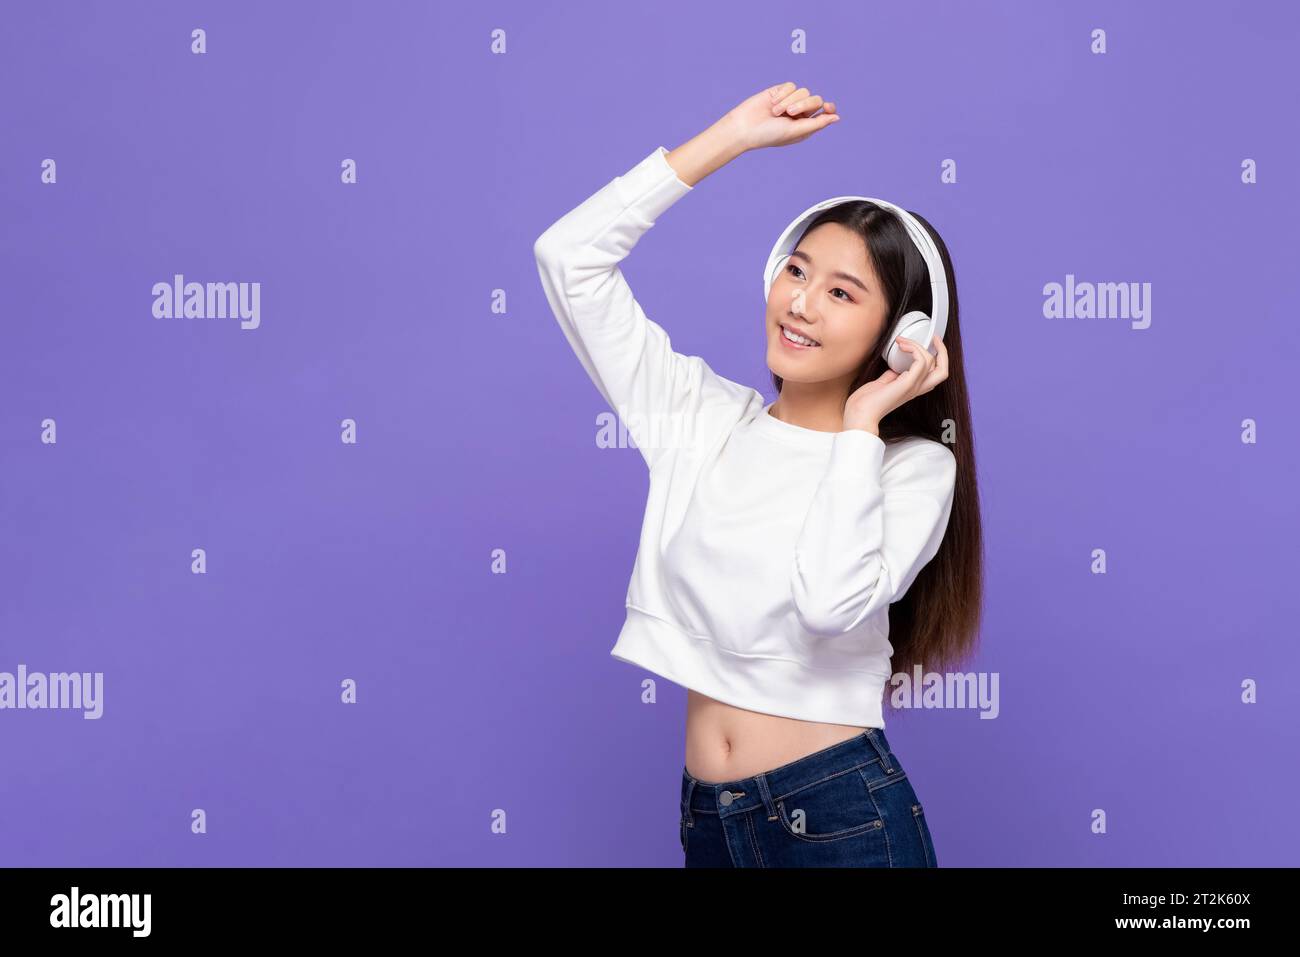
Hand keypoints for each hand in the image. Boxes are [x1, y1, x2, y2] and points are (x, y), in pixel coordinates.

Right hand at [722, 81, 840, 152]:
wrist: (744, 127)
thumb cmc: (769, 135)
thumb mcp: (795, 131)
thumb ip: (816, 124)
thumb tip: (837, 117)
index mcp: (805, 126)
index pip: (824, 113)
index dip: (828, 108)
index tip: (827, 106)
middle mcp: (800, 113)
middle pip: (815, 99)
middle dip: (804, 104)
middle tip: (789, 113)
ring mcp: (789, 101)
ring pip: (803, 91)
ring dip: (789, 101)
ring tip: (776, 112)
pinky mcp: (779, 92)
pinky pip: (791, 86)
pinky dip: (783, 94)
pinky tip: (772, 102)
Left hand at [843, 335, 948, 432]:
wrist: (860, 414)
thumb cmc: (866, 402)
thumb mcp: (883, 384)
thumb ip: (892, 375)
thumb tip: (895, 366)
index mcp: (913, 389)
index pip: (936, 374)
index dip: (937, 357)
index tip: (930, 342)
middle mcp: (917, 388)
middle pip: (943, 370)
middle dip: (942, 351)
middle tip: (934, 337)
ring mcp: (914, 387)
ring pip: (933, 362)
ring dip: (918, 345)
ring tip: (903, 341)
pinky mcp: (908, 384)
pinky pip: (921, 361)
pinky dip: (914, 349)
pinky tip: (902, 346)